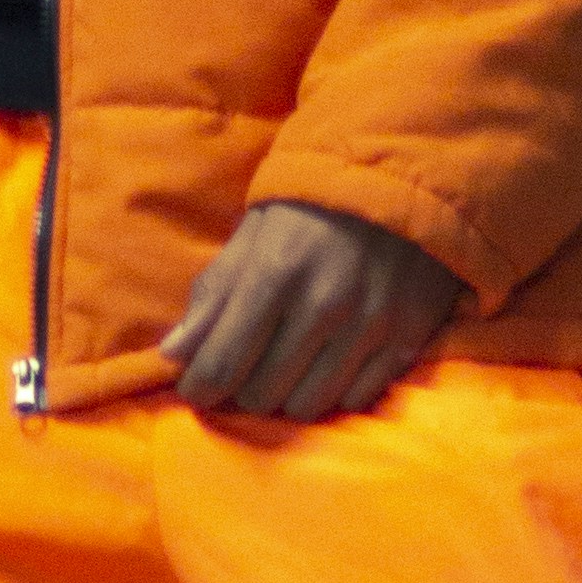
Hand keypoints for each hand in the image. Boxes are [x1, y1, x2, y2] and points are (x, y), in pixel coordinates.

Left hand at [158, 202, 465, 421]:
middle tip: (248, 366)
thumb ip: (213, 294)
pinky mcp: (408, 337)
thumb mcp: (253, 234)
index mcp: (276, 272)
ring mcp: (371, 325)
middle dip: (243, 388)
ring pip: (309, 405)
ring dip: (288, 395)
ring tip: (288, 367)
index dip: (200, 388)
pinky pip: (356, 398)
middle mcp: (325, 305)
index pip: (223, 364)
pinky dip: (336, 390)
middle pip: (262, 394)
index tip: (197, 388)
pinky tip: (330, 363)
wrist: (402, 176)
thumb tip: (172, 355)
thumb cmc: (312, 205)